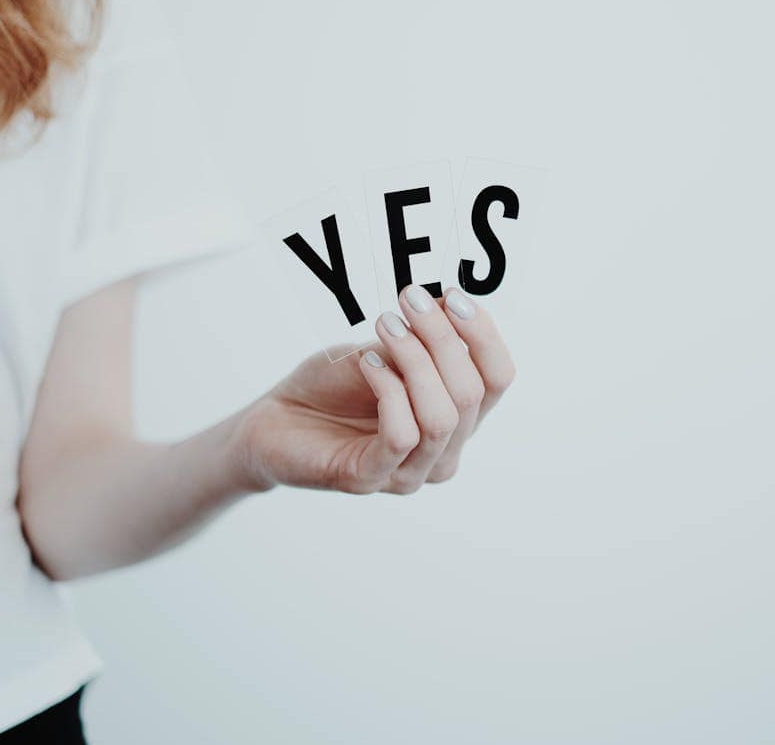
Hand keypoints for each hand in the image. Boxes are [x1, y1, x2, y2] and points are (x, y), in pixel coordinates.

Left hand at [237, 286, 515, 493]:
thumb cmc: (332, 386)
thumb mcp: (384, 349)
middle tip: (408, 300)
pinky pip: (401, 434)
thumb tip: (450, 301)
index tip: (451, 295)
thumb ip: (420, 337)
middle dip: (441, 338)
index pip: (499, 378)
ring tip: (385, 326)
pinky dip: (388, 389)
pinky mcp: (371, 479)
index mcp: (458, 417)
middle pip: (471, 393)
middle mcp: (444, 450)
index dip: (483, 334)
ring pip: (442, 417)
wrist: (275, 419)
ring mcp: (411, 472)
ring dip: (416, 360)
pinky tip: (367, 364)